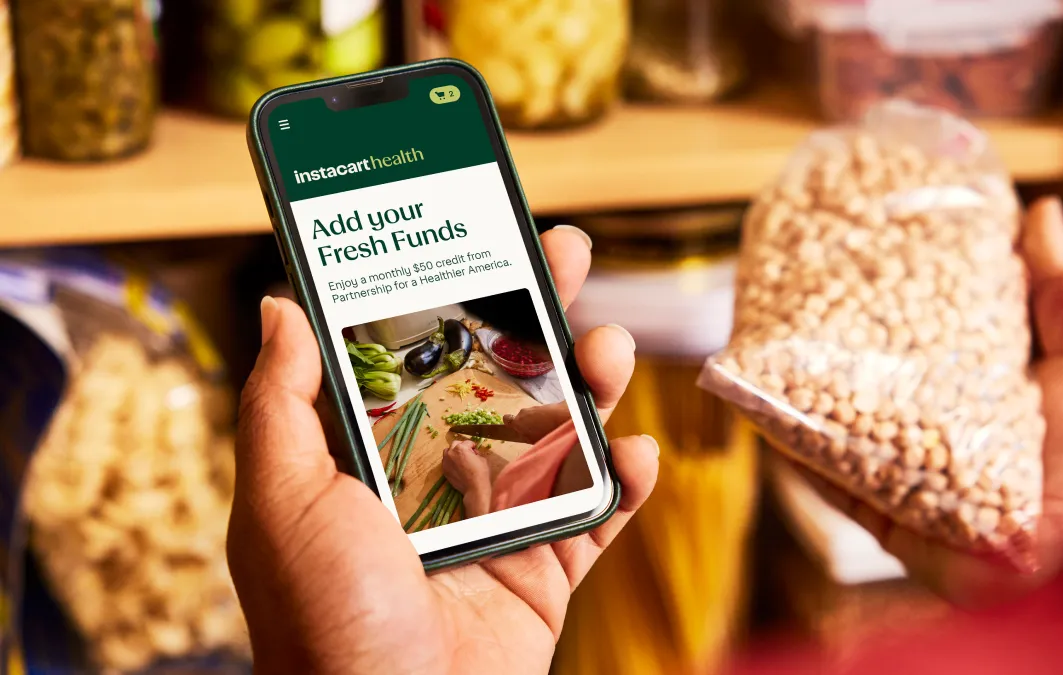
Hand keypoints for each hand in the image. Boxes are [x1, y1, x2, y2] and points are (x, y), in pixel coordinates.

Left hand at [227, 226, 658, 673]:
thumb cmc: (325, 618)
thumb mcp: (284, 499)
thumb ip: (284, 401)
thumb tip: (280, 304)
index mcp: (376, 457)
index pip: (421, 355)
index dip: (452, 293)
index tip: (478, 233)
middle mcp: (440, 480)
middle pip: (502, 377)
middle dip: (537, 313)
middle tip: (565, 251)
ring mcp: (499, 523)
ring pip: (561, 434)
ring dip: (593, 384)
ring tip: (609, 348)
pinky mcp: (546, 571)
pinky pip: (599, 514)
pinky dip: (625, 482)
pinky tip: (634, 452)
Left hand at [442, 440, 491, 517]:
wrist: (474, 488)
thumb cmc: (480, 472)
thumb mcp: (482, 459)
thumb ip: (475, 453)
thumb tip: (473, 453)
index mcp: (461, 448)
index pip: (467, 442)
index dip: (473, 446)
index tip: (475, 449)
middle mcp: (451, 453)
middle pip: (455, 444)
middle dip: (462, 446)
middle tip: (468, 452)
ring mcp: (446, 462)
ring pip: (447, 452)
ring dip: (453, 452)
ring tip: (460, 459)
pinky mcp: (444, 470)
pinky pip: (446, 462)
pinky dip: (450, 461)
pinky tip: (457, 466)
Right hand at [503, 402, 571, 443]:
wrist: (562, 417)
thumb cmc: (545, 432)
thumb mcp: (532, 440)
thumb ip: (525, 436)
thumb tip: (523, 434)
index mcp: (517, 422)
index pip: (506, 419)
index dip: (510, 423)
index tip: (515, 428)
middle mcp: (523, 412)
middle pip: (521, 417)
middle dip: (526, 423)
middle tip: (534, 432)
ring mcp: (534, 407)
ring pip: (531, 414)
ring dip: (536, 420)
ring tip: (546, 428)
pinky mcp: (544, 405)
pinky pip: (541, 412)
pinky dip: (544, 417)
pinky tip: (552, 423)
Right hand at [799, 197, 1062, 606]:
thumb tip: (1041, 211)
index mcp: (988, 394)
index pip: (928, 348)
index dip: (891, 316)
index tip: (857, 276)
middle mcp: (947, 437)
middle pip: (879, 392)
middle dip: (839, 361)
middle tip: (801, 314)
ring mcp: (917, 482)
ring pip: (850, 437)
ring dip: (811, 407)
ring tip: (774, 363)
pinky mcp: (896, 524)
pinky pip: (840, 488)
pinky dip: (806, 459)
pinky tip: (776, 424)